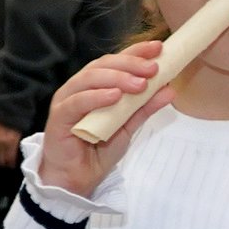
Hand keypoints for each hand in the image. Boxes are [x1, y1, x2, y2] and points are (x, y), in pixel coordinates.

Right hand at [37, 45, 170, 197]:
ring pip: (90, 79)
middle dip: (130, 64)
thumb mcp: (128, 126)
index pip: (116, 61)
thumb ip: (145, 107)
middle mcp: (80, 87)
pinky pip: (77, 102)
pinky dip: (97, 97)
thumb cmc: (98, 150)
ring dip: (117, 78)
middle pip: (104, 65)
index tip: (158, 48)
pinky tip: (115, 96)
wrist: (78, 179)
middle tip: (153, 69)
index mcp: (96, 85)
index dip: (136, 52)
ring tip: (139, 84)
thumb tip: (169, 89)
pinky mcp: (58, 117)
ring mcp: (67, 99)